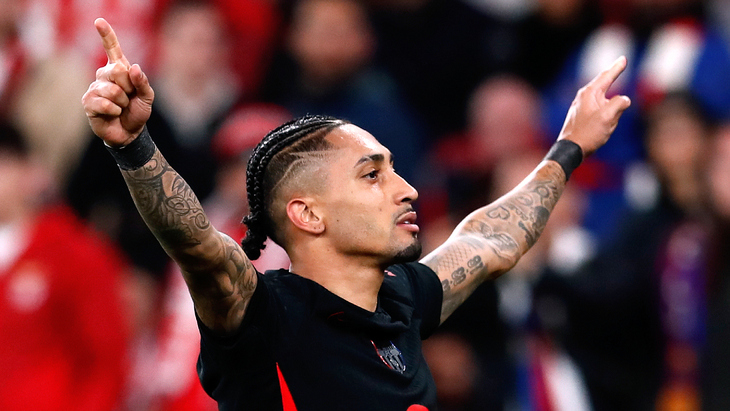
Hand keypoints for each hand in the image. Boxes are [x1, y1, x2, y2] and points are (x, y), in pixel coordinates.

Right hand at [81, 18, 153, 146]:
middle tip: (129, 98)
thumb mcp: (147, 97)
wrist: (129, 133)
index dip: (106, 35)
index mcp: (119, 70)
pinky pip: (105, 103)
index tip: (99, 21)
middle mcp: (104, 75)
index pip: (112, 49)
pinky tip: (113, 114)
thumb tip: (133, 67)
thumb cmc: (137, 112)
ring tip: (121, 108)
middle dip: (129, 87)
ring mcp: (95, 88)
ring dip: (123, 103)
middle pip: (117, 71)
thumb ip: (142, 82)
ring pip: (112, 90)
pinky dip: (114, 111)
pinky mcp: (88, 102)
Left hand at [557, 56, 630, 156]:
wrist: (570, 150)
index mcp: (589, 93)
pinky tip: (605, 116)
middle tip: (620, 64)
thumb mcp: (608, 117)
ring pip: (602, 98)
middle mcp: (583, 97)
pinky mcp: (581, 115)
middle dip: (612, 75)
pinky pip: (598, 107)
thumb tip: (624, 99)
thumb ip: (619, 104)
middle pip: (603, 83)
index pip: (606, 76)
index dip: (616, 68)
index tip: (623, 58)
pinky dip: (605, 108)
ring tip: (609, 107)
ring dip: (610, 98)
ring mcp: (581, 106)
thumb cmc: (588, 133)